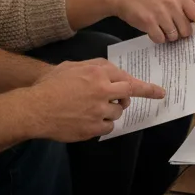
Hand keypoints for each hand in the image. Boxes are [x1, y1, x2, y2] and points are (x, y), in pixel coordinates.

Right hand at [26, 61, 164, 141]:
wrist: (35, 109)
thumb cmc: (50, 85)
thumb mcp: (71, 66)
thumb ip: (92, 66)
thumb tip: (108, 71)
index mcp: (97, 73)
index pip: (126, 78)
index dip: (144, 86)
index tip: (159, 91)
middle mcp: (102, 91)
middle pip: (129, 94)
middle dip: (145, 94)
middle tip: (156, 95)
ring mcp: (99, 111)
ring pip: (118, 112)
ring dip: (112, 110)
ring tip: (94, 108)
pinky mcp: (93, 128)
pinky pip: (108, 127)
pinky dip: (103, 124)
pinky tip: (90, 120)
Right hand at [105, 0, 194, 44]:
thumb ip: (187, 5)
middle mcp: (174, 3)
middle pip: (187, 31)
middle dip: (180, 33)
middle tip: (169, 25)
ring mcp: (161, 12)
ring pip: (174, 36)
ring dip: (167, 35)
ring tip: (159, 24)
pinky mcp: (149, 21)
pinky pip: (161, 39)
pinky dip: (157, 37)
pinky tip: (151, 28)